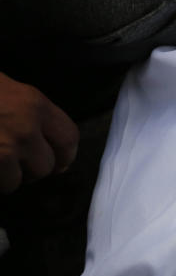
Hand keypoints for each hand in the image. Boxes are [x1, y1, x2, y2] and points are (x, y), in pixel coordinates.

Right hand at [0, 73, 77, 192]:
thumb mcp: (6, 89)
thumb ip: (29, 113)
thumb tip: (46, 143)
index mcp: (35, 104)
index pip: (68, 137)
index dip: (64, 155)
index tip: (57, 163)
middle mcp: (25, 128)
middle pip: (46, 165)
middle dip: (32, 170)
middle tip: (16, 165)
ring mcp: (3, 149)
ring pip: (18, 181)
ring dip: (7, 178)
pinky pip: (0, 185)